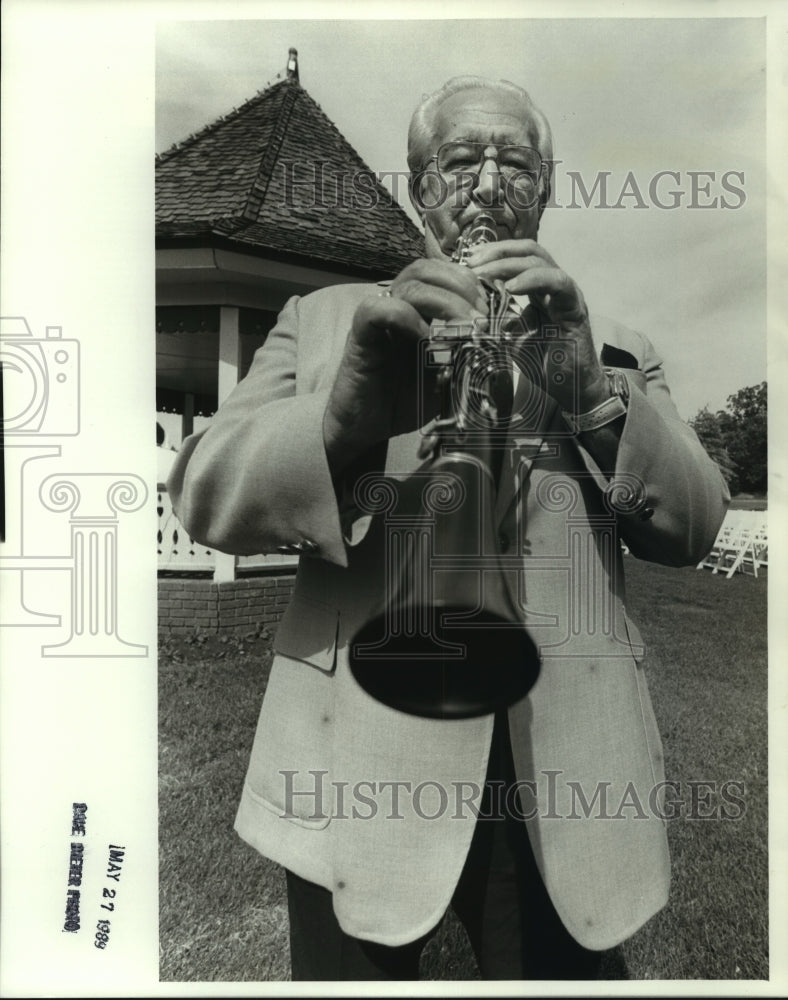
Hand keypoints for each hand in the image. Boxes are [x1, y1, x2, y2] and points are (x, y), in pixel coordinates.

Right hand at [323, 259, 487, 472]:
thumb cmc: (404, 400)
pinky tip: (425, 340)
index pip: (442, 274)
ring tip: (465, 327)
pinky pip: (378, 309)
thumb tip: (496, 336)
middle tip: (482, 318)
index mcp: (419, 310)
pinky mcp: (359, 334)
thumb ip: (465, 352)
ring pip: (410, 285)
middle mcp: (397, 306)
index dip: (470, 283)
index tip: (491, 310)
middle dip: (462, 288)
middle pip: (427, 270)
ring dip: (445, 302)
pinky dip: (406, 318)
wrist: (364, 427)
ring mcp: (378, 318)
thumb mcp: (447, 375)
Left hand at [466, 239, 609, 412]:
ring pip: (540, 261)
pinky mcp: (575, 306)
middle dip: (497, 252)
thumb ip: (495, 320)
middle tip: (472, 262)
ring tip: (484, 272)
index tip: (467, 262)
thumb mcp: (509, 338)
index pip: (517, 258)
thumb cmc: (543, 363)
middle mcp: (553, 285)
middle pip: (528, 251)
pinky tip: (511, 288)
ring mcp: (566, 293)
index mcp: (538, 289)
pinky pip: (557, 282)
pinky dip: (532, 279)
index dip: (492, 255)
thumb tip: (469, 307)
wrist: (570, 388)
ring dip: (508, 263)